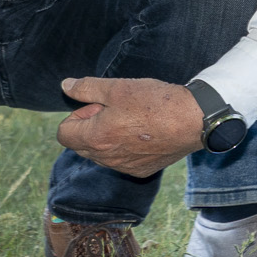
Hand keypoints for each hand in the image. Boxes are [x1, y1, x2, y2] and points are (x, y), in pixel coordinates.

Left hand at [55, 76, 206, 177]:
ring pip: (100, 155)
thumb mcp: (116, 87)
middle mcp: (107, 159)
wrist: (191, 120)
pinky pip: (120, 161)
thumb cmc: (154, 101)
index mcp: (96, 138)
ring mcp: (124, 167)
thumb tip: (65, 86)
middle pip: (80, 146)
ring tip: (130, 119)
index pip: (64, 134)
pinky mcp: (140, 171)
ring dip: (105, 138)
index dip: (76, 115)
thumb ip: (86, 88)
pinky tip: (142, 132)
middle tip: (114, 109)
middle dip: (89, 127)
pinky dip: (123, 148)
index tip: (96, 105)